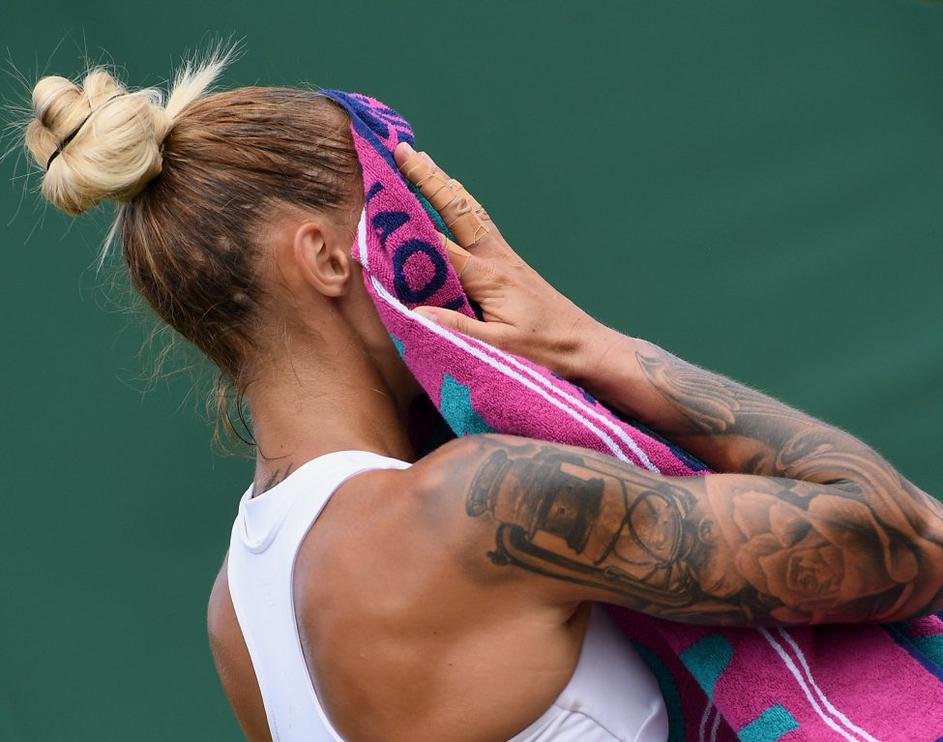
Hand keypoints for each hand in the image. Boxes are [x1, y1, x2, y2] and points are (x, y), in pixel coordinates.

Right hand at [393, 142, 612, 381]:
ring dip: (445, 184)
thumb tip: (414, 313)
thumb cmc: (543, 347)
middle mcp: (495, 258)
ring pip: (470, 211)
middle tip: (403, 150)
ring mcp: (504, 256)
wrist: (582, 343)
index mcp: (488, 277)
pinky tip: (455, 196)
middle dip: (428, 179)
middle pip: (456, 210)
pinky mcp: (510, 261)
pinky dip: (461, 203)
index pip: (439, 244)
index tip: (379, 201)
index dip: (408, 224)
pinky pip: (480, 223)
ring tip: (423, 160)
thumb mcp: (498, 345)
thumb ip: (456, 328)